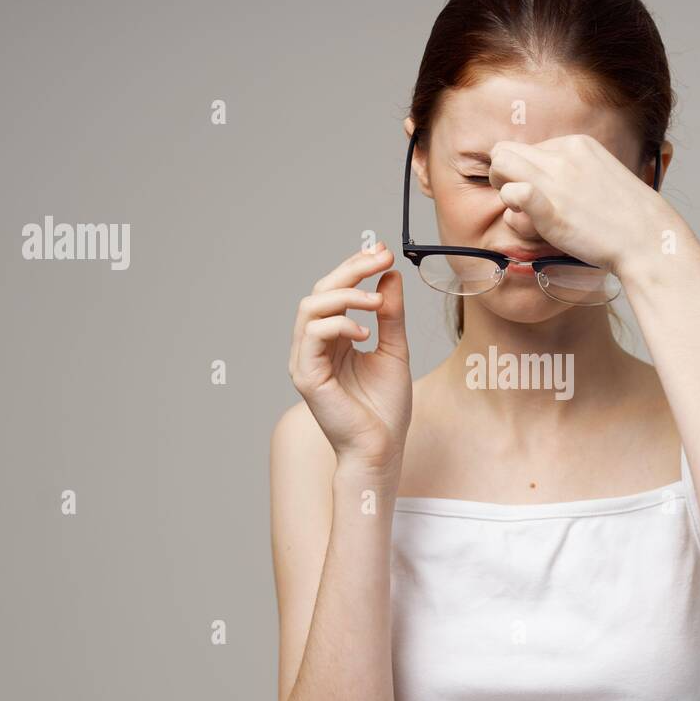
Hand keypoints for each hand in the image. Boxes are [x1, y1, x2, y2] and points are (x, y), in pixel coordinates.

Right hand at [288, 242, 411, 468]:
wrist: (380, 448)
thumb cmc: (385, 409)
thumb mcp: (395, 351)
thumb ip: (391, 315)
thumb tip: (389, 276)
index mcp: (333, 339)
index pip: (337, 292)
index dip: (356, 268)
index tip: (382, 252)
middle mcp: (314, 345)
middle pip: (321, 291)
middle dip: (351, 269)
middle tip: (380, 258)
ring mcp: (306, 360)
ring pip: (311, 307)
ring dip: (346, 294)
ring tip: (376, 301)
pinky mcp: (305, 375)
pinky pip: (312, 335)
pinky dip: (339, 325)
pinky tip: (365, 332)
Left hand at [487, 133, 682, 274]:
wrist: (648, 239)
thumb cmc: (624, 217)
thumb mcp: (599, 175)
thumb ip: (571, 172)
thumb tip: (542, 181)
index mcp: (575, 143)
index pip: (526, 149)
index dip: (525, 174)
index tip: (542, 196)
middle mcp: (561, 155)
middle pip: (504, 152)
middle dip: (504, 178)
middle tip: (521, 205)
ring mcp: (556, 180)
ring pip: (499, 167)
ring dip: (505, 193)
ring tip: (527, 216)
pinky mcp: (550, 208)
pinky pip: (513, 193)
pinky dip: (513, 205)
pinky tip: (529, 219)